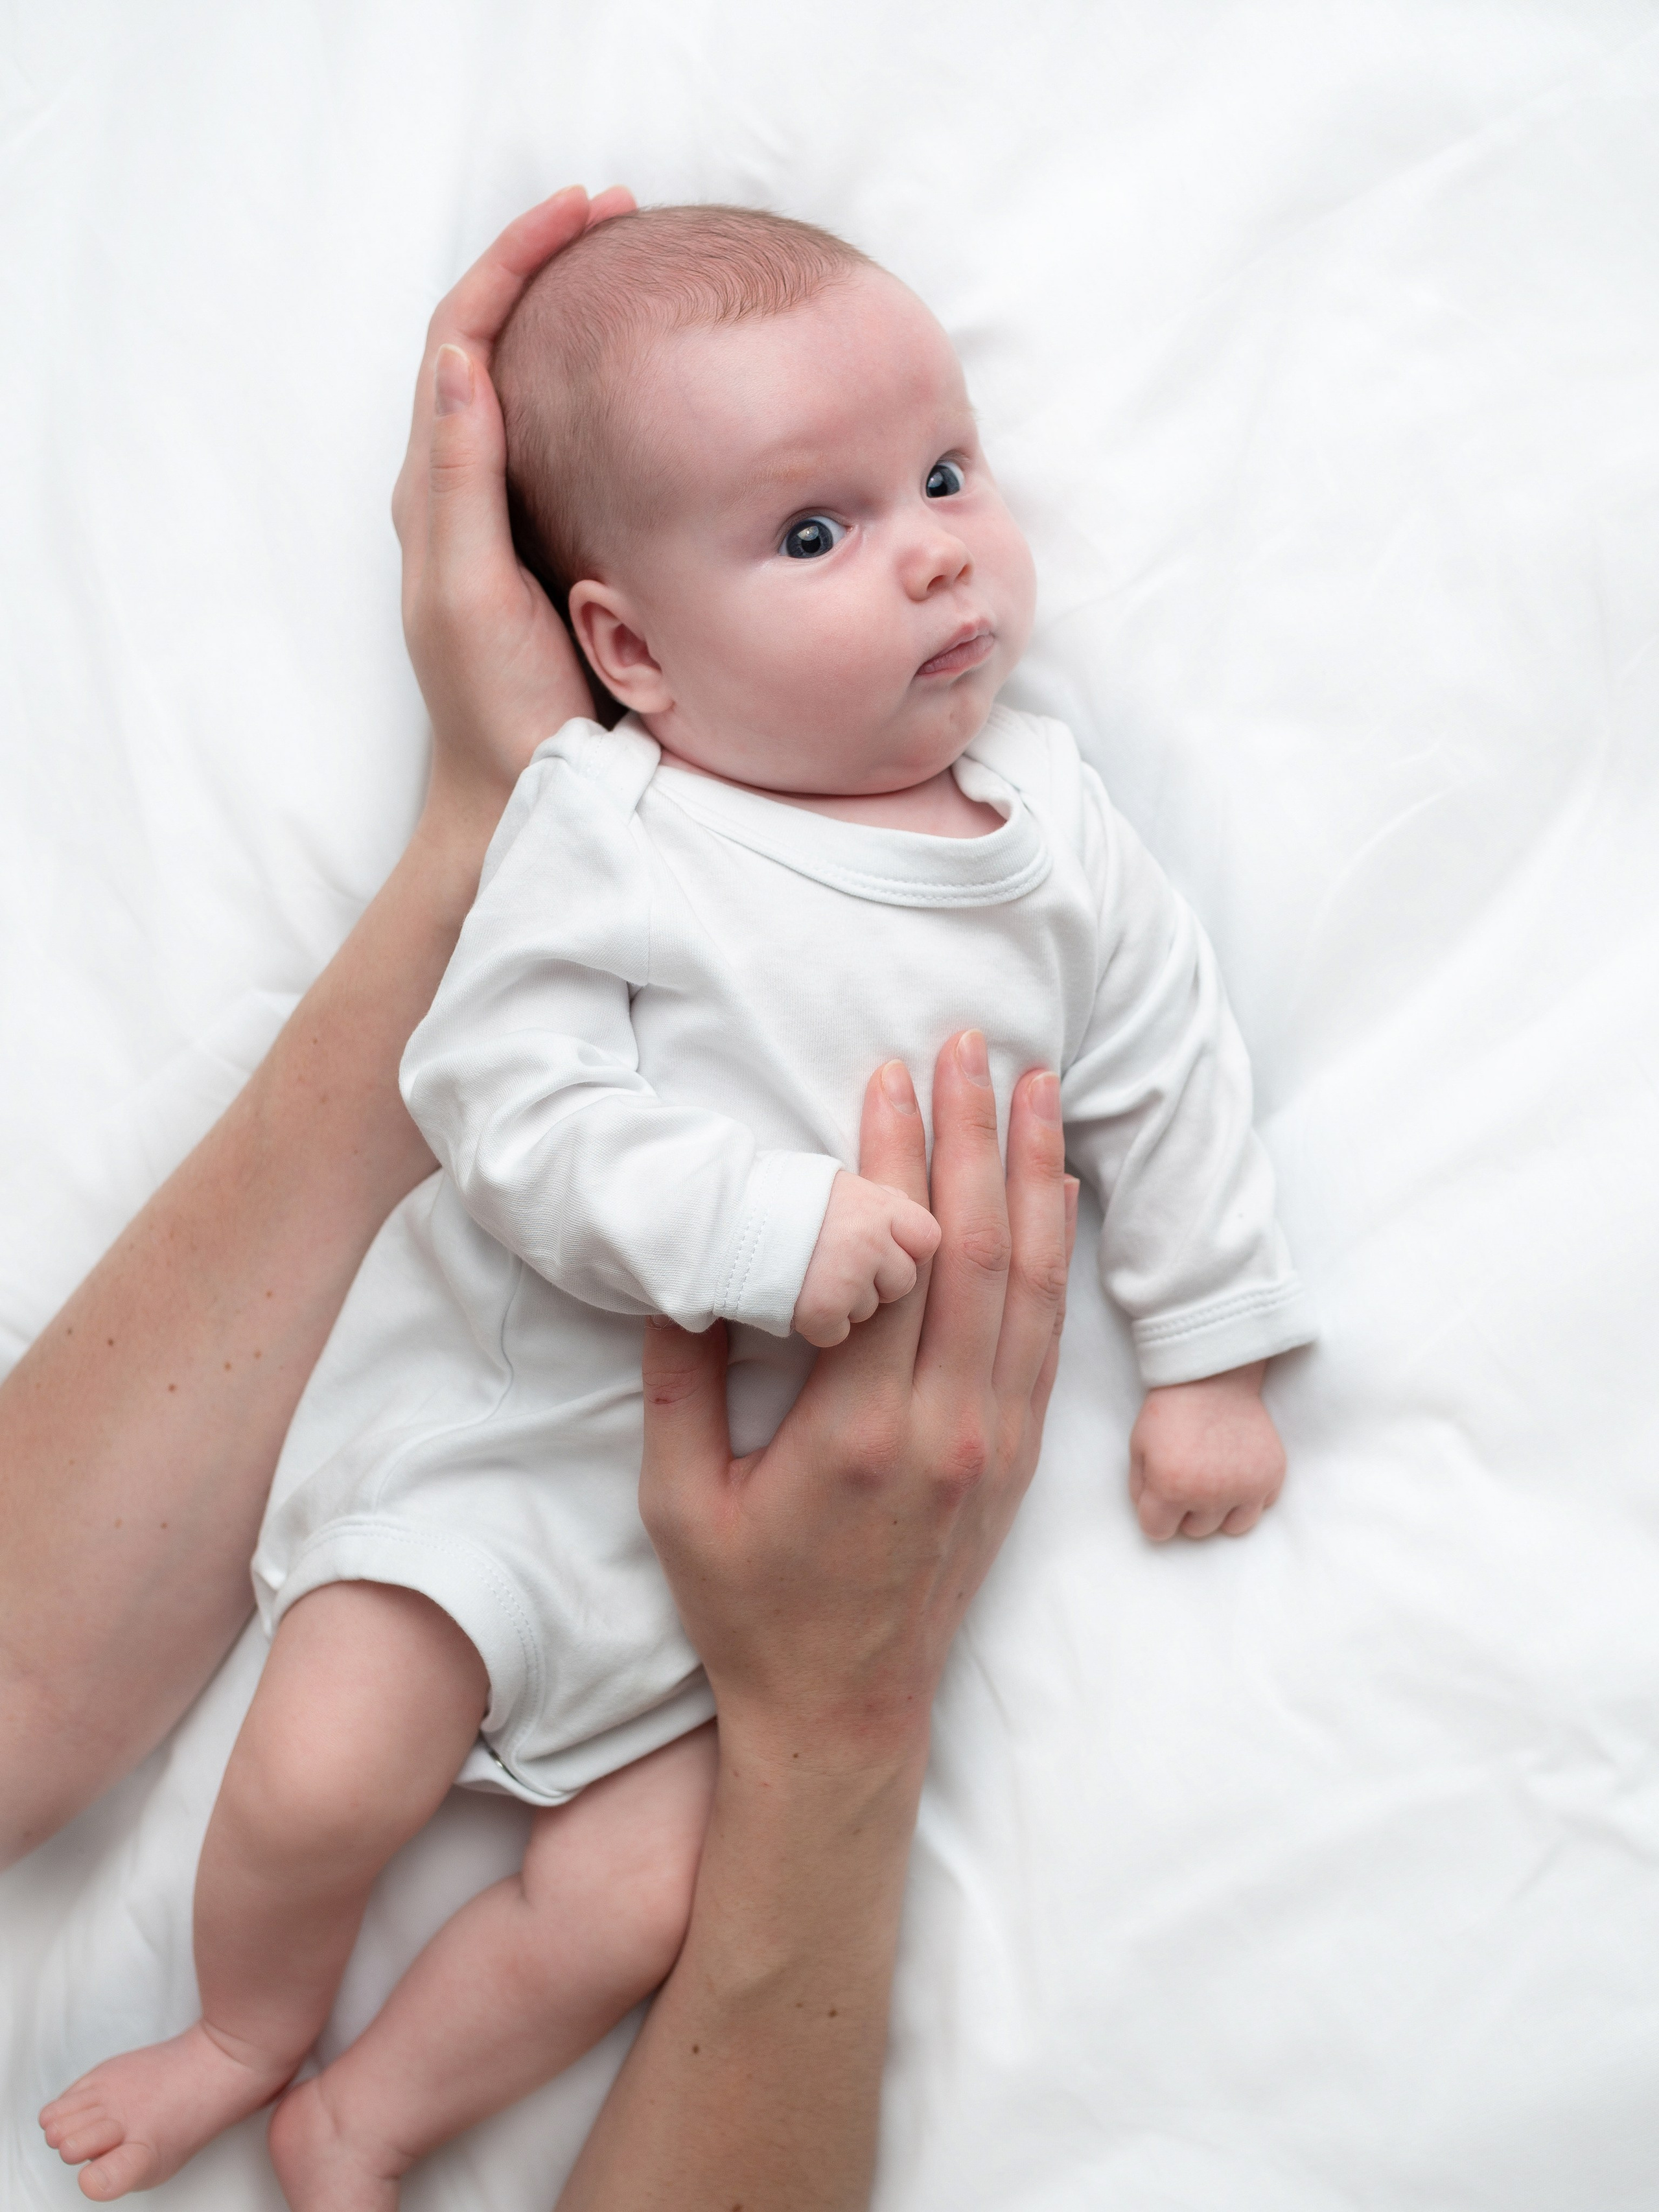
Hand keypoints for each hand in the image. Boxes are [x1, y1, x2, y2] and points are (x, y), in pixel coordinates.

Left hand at [392, 183, 635, 839]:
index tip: (588, 211)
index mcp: (436, 490)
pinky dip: (599, 388)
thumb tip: (462, 355)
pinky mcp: (549, 549)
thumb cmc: (495, 711)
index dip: (518, 260)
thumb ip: (459, 481)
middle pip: (490, 340)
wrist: (522, 798)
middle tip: (620, 216)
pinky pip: (565, 443)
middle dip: (547, 264)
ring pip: (529, 385)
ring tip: (636, 271)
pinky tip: (652, 382)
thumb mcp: (466, 593)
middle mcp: (464, 493)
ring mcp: (508, 521)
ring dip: (572, 317)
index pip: (463, 335)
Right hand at [639, 1038, 1076, 1761]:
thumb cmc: (750, 1609)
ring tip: (1037, 1085)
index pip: (889, 1264)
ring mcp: (992, 1444)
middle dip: (971, 1136)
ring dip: (1032, 1175)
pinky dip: (1056, 1254)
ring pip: (1027, 1285)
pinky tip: (1056, 1191)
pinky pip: (1047, 1336)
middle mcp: (943, 1431)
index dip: (890, 1161)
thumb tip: (689, 1271)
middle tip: (970, 1042)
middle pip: (971, 1253)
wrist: (842, 1714)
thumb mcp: (677, 1502)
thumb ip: (678, 1384)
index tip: (885, 1076)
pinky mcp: (1016, 1459)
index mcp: (855, 1436)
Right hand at [790, 1171, 941, 1347]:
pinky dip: (817, 1328)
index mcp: (878, 1205)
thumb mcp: (838, 1184)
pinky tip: (797, 1304)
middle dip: (875, 1281)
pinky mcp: (823, 1308)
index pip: (928, 1238)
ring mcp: (849, 1275)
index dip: (905, 1248)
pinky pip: (837, 1334)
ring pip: (871, 1311)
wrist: (719, 1215)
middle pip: (903, 1281)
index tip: (878, 1247)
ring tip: (811, 1279)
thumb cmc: (778, 1201)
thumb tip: (898, 1211)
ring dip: (845, 1305)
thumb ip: (879, 1202)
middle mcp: (870, 1238)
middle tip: (835, 1265)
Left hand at [1128, 1361, 1285, 1540]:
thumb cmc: (1170, 1410)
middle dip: (1187, 1509)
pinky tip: (1237, 1468)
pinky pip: (1261, 1506)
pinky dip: (1250, 1494)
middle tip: (1189, 1474)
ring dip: (1220, 1509)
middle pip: (1194, 1531)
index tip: (1160, 1492)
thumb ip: (1140, 1490)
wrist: (1213, 1376)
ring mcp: (1245, 1487)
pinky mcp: (1271, 1476)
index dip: (1155, 1513)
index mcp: (1170, 1487)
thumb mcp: (1138, 1448)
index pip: (1157, 1531)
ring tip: (1214, 1478)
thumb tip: (1155, 1518)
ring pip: (1231, 1527)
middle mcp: (1210, 1494)